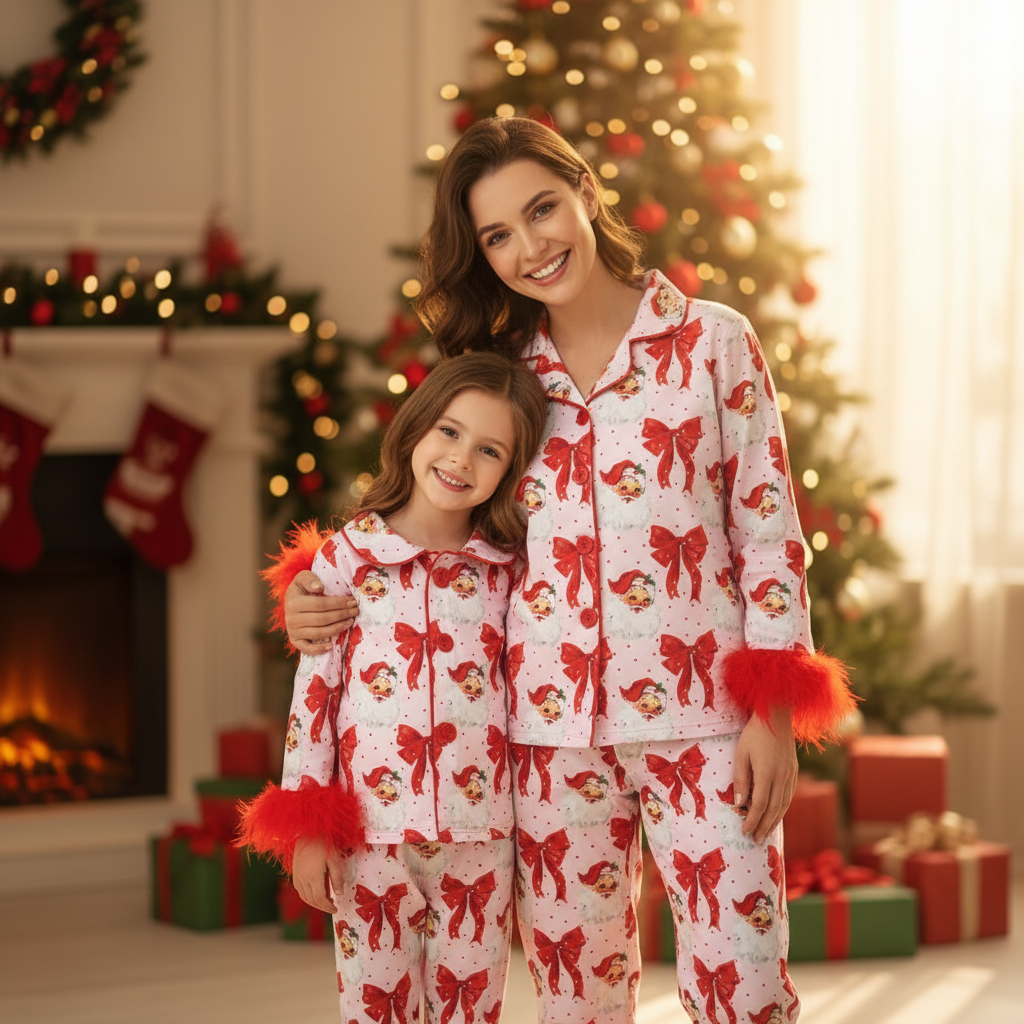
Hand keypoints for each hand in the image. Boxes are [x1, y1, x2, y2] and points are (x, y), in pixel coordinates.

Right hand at [285, 570, 357, 653]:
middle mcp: (292, 619)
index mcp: (294, 602)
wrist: (292, 601)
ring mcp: (293, 631)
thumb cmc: (302, 588)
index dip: (339, 603)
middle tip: (356, 610)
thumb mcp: (303, 578)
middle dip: (342, 614)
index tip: (353, 601)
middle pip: (323, 619)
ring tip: (350, 621)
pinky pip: (307, 648)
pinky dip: (319, 649)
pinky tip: (331, 645)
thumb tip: (319, 587)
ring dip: (337, 628)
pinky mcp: (295, 641)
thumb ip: (310, 579)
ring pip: (319, 633)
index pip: (321, 604)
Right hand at [291, 836, 345, 912]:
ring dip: (314, 903)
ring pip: (304, 897)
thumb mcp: (334, 859)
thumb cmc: (323, 844)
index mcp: (313, 876)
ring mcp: (296, 876)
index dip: (328, 907)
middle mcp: (302, 879)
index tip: (336, 909)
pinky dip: (307, 897)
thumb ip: (337, 877)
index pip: (320, 899)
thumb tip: (340, 894)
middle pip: (311, 901)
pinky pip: (300, 891)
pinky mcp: (294, 873)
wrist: (307, 832)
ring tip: (325, 902)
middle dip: (322, 907)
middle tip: (332, 907)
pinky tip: (315, 893)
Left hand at [733, 706, 797, 844]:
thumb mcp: (741, 754)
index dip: (752, 821)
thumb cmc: (754, 734)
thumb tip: (738, 804)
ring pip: (783, 805)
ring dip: (774, 822)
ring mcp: (790, 775)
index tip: (744, 832)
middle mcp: (782, 778)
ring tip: (765, 833)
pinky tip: (776, 815)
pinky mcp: (794, 772)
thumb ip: (741, 779)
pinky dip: (782, 810)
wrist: (776, 716)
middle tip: (754, 840)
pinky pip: (788, 796)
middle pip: (773, 810)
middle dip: (763, 827)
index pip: (759, 806)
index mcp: (767, 774)